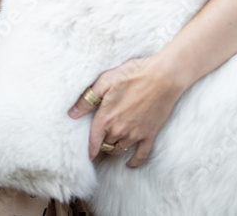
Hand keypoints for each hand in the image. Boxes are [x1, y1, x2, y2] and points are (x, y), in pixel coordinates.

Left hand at [68, 55, 184, 167]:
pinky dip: (134, 161)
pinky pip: (141, 156)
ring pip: (119, 150)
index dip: (88, 149)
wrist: (164, 77)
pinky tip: (129, 163)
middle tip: (99, 141)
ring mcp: (135, 134)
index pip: (92, 141)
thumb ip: (88, 99)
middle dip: (101, 143)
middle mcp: (119, 130)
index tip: (86, 154)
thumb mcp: (106, 80)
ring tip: (111, 145)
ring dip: (114, 149)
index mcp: (106, 117)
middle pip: (105, 145)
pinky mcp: (150, 135)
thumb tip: (72, 113)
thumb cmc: (134, 74)